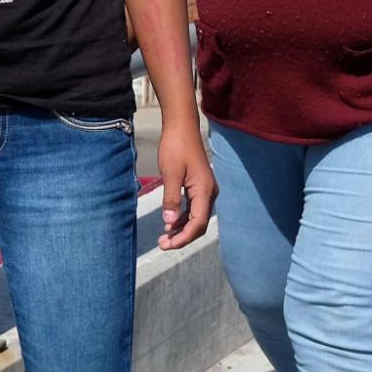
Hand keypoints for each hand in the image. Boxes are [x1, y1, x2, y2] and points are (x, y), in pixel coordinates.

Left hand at [155, 125, 215, 249]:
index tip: (167, 244)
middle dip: (182, 236)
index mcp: (204, 190)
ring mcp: (206, 190)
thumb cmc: (175, 147)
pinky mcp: (199, 186)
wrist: (181, 127)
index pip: (198, 223)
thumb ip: (171, 198)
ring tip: (164, 237)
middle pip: (199, 224)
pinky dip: (182, 218)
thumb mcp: (170, 173)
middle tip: (162, 244)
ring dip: (181, 229)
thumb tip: (170, 221)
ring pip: (196, 217)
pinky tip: (170, 222)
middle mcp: (209, 192)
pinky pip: (194, 208)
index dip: (184, 237)